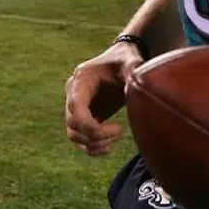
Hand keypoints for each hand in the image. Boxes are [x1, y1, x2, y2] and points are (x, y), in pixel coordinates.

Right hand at [64, 41, 144, 156]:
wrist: (121, 61)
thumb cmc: (125, 60)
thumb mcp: (130, 62)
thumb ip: (132, 70)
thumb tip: (135, 84)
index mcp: (82, 78)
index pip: (75, 107)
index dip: (90, 125)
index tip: (118, 129)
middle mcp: (73, 92)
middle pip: (73, 124)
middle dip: (96, 135)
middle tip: (120, 131)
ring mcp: (76, 105)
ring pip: (73, 134)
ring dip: (93, 143)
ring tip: (115, 138)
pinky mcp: (83, 116)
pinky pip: (79, 138)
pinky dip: (90, 147)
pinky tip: (107, 148)